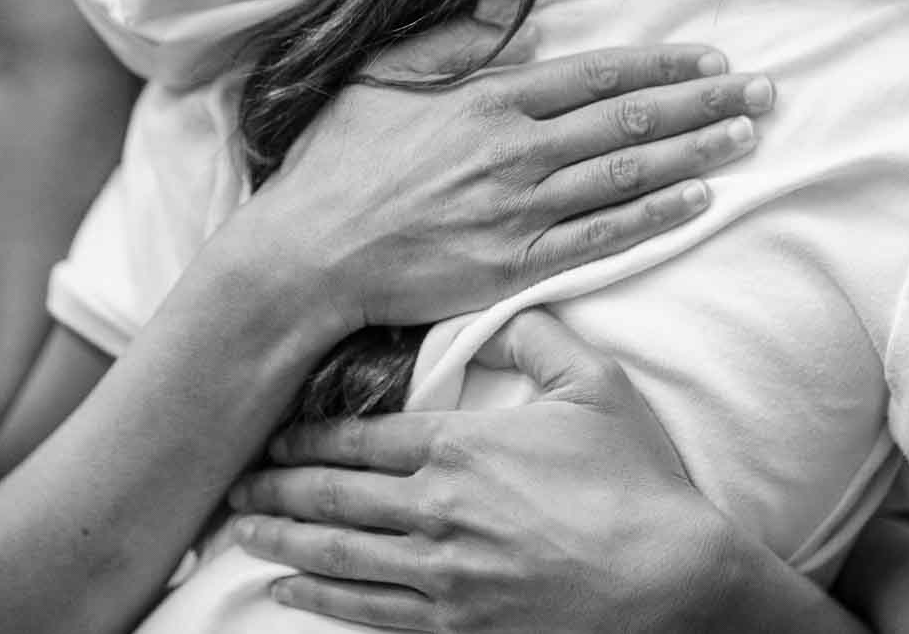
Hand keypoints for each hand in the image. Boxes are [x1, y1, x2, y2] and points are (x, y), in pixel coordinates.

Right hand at [227, 25, 774, 332]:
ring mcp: (520, 210)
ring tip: (747, 137)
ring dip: (694, 152)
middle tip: (765, 93)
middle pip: (630, 118)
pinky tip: (699, 201)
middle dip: (704, 102)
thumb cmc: (340, 164)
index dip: (662, 65)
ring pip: (627, 174)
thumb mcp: (385, 75)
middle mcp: (516, 150)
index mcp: (489, 99)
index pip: (598, 74)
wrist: (307, 255)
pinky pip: (602, 239)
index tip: (712, 59)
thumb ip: (458, 33)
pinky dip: (654, 218)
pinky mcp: (516, 265)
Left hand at [228, 310, 741, 632]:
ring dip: (282, 540)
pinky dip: (320, 598)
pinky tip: (290, 589)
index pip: (356, 440)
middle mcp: (435, 512)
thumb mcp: (595, 384)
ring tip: (244, 530)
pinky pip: (368, 613)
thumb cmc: (639, 480)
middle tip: (235, 480)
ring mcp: (441, 577)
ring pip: (337, 555)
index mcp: (459, 448)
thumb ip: (538, 337)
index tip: (272, 433)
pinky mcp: (456, 628)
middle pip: (331, 497)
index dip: (305, 437)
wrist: (673, 580)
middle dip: (274, 486)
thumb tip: (502, 307)